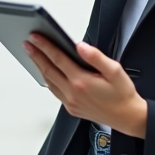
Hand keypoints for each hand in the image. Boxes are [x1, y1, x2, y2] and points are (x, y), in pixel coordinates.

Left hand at [23, 35, 147, 137]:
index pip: (58, 59)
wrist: (127, 117)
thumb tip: (80, 46)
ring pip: (49, 82)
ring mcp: (70, 102)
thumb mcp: (115, 71)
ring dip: (39, 67)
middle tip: (27, 43)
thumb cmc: (123, 94)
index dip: (45, 46)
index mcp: (82, 82)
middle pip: (48, 70)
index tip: (35, 37)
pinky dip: (48, 80)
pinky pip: (55, 92)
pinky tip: (47, 73)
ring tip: (33, 55)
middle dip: (36, 55)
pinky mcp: (71, 108)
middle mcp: (73, 93)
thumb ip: (96, 57)